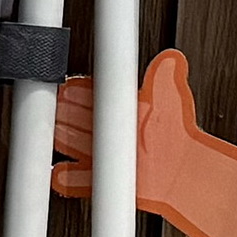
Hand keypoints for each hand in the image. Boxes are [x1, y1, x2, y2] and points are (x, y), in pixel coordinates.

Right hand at [51, 48, 203, 203]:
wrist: (182, 171)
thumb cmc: (179, 138)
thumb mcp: (169, 98)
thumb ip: (165, 76)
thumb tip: (171, 58)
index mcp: (126, 111)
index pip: (95, 98)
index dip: (80, 92)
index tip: (68, 88)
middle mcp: (116, 134)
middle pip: (81, 120)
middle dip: (66, 112)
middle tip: (54, 105)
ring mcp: (110, 156)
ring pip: (77, 144)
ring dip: (64, 138)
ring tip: (54, 132)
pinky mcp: (108, 179)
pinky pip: (82, 179)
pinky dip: (69, 177)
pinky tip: (60, 172)